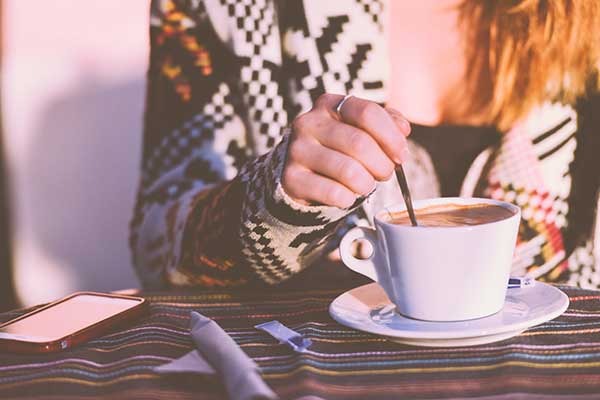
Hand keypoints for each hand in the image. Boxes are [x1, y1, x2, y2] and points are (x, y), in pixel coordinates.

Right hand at [282, 94, 410, 208]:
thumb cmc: (339, 149)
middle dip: (382, 165)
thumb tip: (402, 129)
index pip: (367, 113)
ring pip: (349, 171)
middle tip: (385, 174)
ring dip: (367, 184)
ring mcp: (297, 150)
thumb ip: (385, 123)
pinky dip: (348, 198)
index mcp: (329, 105)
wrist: (301, 173)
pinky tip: (347, 195)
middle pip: (360, 144)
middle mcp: (309, 123)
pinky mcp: (291, 178)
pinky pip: (333, 193)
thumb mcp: (360, 129)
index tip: (401, 155)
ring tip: (366, 185)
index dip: (391, 137)